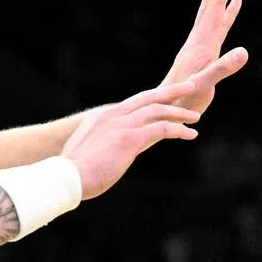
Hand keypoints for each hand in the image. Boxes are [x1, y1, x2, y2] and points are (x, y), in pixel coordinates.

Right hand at [62, 79, 204, 198]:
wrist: (66, 176)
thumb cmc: (74, 171)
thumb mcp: (88, 151)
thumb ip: (102, 145)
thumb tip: (109, 152)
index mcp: (103, 117)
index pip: (133, 103)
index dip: (152, 99)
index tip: (164, 99)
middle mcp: (114, 115)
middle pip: (149, 97)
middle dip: (171, 91)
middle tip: (189, 84)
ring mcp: (122, 125)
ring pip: (159, 110)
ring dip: (180, 112)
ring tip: (195, 117)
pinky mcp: (130, 138)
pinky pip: (162, 128)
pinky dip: (179, 129)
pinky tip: (190, 134)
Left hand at [160, 0, 247, 113]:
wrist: (168, 109)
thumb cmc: (185, 100)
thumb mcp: (205, 84)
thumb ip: (222, 68)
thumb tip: (243, 52)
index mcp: (202, 41)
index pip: (213, 6)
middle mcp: (201, 37)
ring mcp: (203, 42)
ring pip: (215, 7)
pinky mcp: (206, 51)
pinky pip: (220, 24)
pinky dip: (229, 10)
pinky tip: (235, 2)